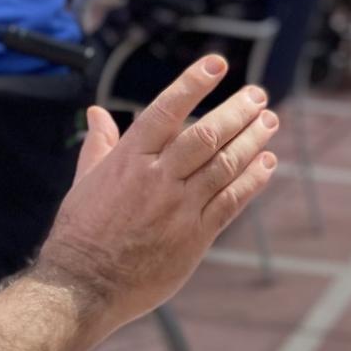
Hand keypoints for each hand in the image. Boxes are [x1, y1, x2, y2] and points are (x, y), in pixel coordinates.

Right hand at [34, 56, 277, 332]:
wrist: (84, 286)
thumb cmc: (81, 234)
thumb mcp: (85, 182)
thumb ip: (99, 145)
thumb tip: (97, 112)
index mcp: (127, 159)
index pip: (166, 110)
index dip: (193, 83)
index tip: (217, 64)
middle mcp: (156, 178)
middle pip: (205, 134)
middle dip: (236, 111)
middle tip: (259, 95)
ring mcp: (178, 207)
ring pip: (225, 165)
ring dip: (252, 141)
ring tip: (269, 122)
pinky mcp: (195, 236)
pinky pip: (231, 201)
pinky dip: (253, 180)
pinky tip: (268, 164)